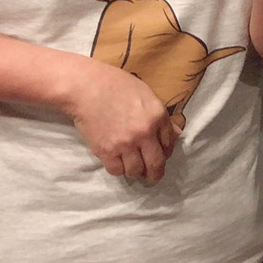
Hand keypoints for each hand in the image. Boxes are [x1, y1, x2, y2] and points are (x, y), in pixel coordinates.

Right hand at [64, 61, 177, 182]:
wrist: (86, 87)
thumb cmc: (116, 85)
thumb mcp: (146, 94)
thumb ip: (161, 116)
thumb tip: (176, 133)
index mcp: (157, 116)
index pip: (169, 144)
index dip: (166, 152)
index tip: (161, 155)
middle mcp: (145, 133)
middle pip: (156, 163)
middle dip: (155, 174)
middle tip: (152, 177)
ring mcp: (126, 144)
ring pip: (136, 170)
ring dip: (135, 171)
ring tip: (131, 167)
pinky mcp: (106, 151)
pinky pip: (116, 170)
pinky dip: (118, 169)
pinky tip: (116, 162)